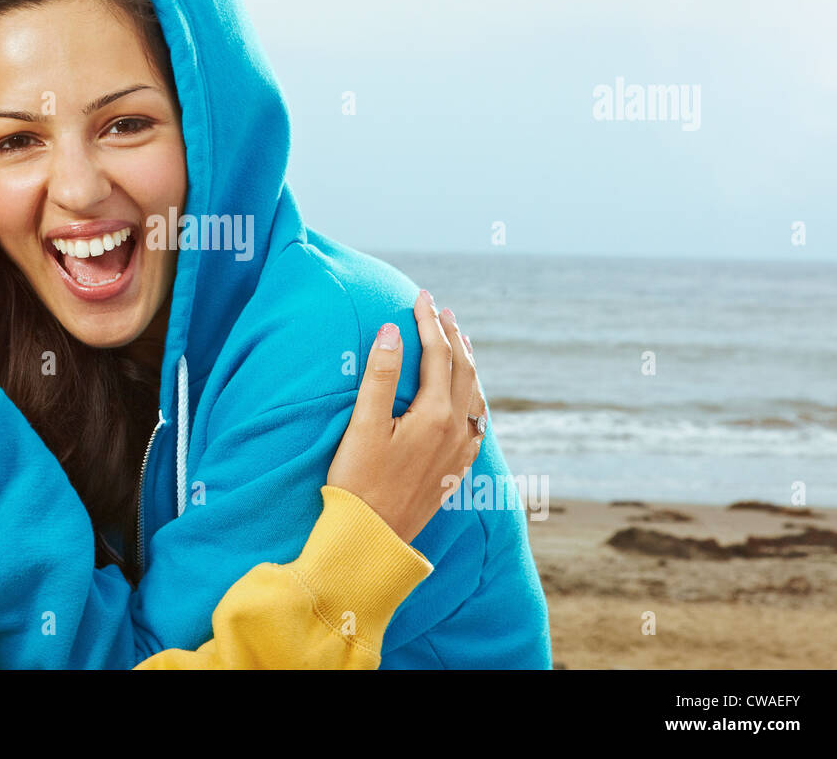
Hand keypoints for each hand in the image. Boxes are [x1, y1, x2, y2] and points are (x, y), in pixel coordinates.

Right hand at [327, 289, 486, 543]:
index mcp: (435, 415)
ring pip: (474, 395)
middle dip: (452, 336)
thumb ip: (380, 376)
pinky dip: (472, 396)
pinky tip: (466, 397)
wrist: (372, 539)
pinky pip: (476, 422)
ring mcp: (460, 452)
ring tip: (459, 341)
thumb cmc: (359, 483)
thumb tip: (391, 331)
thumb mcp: (363, 426)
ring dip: (466, 363)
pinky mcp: (456, 470)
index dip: (428, 322)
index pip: (438, 355)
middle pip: (462, 370)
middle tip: (440, 310)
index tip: (420, 297)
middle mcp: (456, 431)